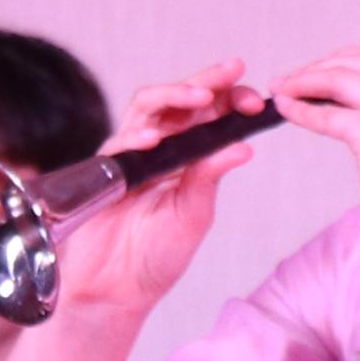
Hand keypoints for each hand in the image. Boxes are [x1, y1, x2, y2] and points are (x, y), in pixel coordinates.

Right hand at [55, 62, 259, 326]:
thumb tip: (243, 146)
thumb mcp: (193, 214)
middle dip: (206, 80)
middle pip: (179, 98)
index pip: (209, 114)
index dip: (230, 100)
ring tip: (199, 96)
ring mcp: (129, 155)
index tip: (255, 102)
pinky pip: (117, 143)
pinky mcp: (104, 170)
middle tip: (233, 70)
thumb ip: (209, 178)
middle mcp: (159, 148)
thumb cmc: (156, 256)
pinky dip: (135, 137)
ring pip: (147, 107)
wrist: (116, 290)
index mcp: (187, 156)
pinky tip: (153, 139)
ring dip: (173, 95)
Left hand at [274, 42, 359, 272]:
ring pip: (340, 78)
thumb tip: (356, 106)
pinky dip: (301, 110)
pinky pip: (327, 114)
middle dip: (321, 67)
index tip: (320, 72)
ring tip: (281, 90)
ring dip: (304, 81)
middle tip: (292, 79)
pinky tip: (286, 111)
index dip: (344, 63)